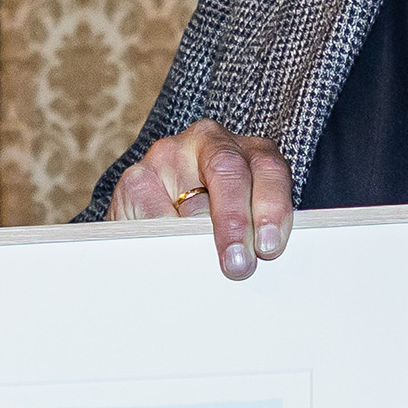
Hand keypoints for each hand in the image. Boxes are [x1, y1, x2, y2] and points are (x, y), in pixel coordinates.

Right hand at [111, 120, 293, 279]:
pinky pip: (155, 215)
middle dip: (235, 222)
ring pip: (190, 199)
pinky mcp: (135, 177)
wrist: (158, 213)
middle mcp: (210, 141)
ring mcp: (169, 154)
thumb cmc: (213, 218)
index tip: (269, 247)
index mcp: (248, 149)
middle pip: (229, 171)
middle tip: (238, 263)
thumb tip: (259, 255)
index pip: (269, 169)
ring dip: (200, 238)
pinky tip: (172, 255)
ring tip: (204, 265)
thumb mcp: (244, 215)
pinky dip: (167, 240)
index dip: (272, 207)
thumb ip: (256, 227)